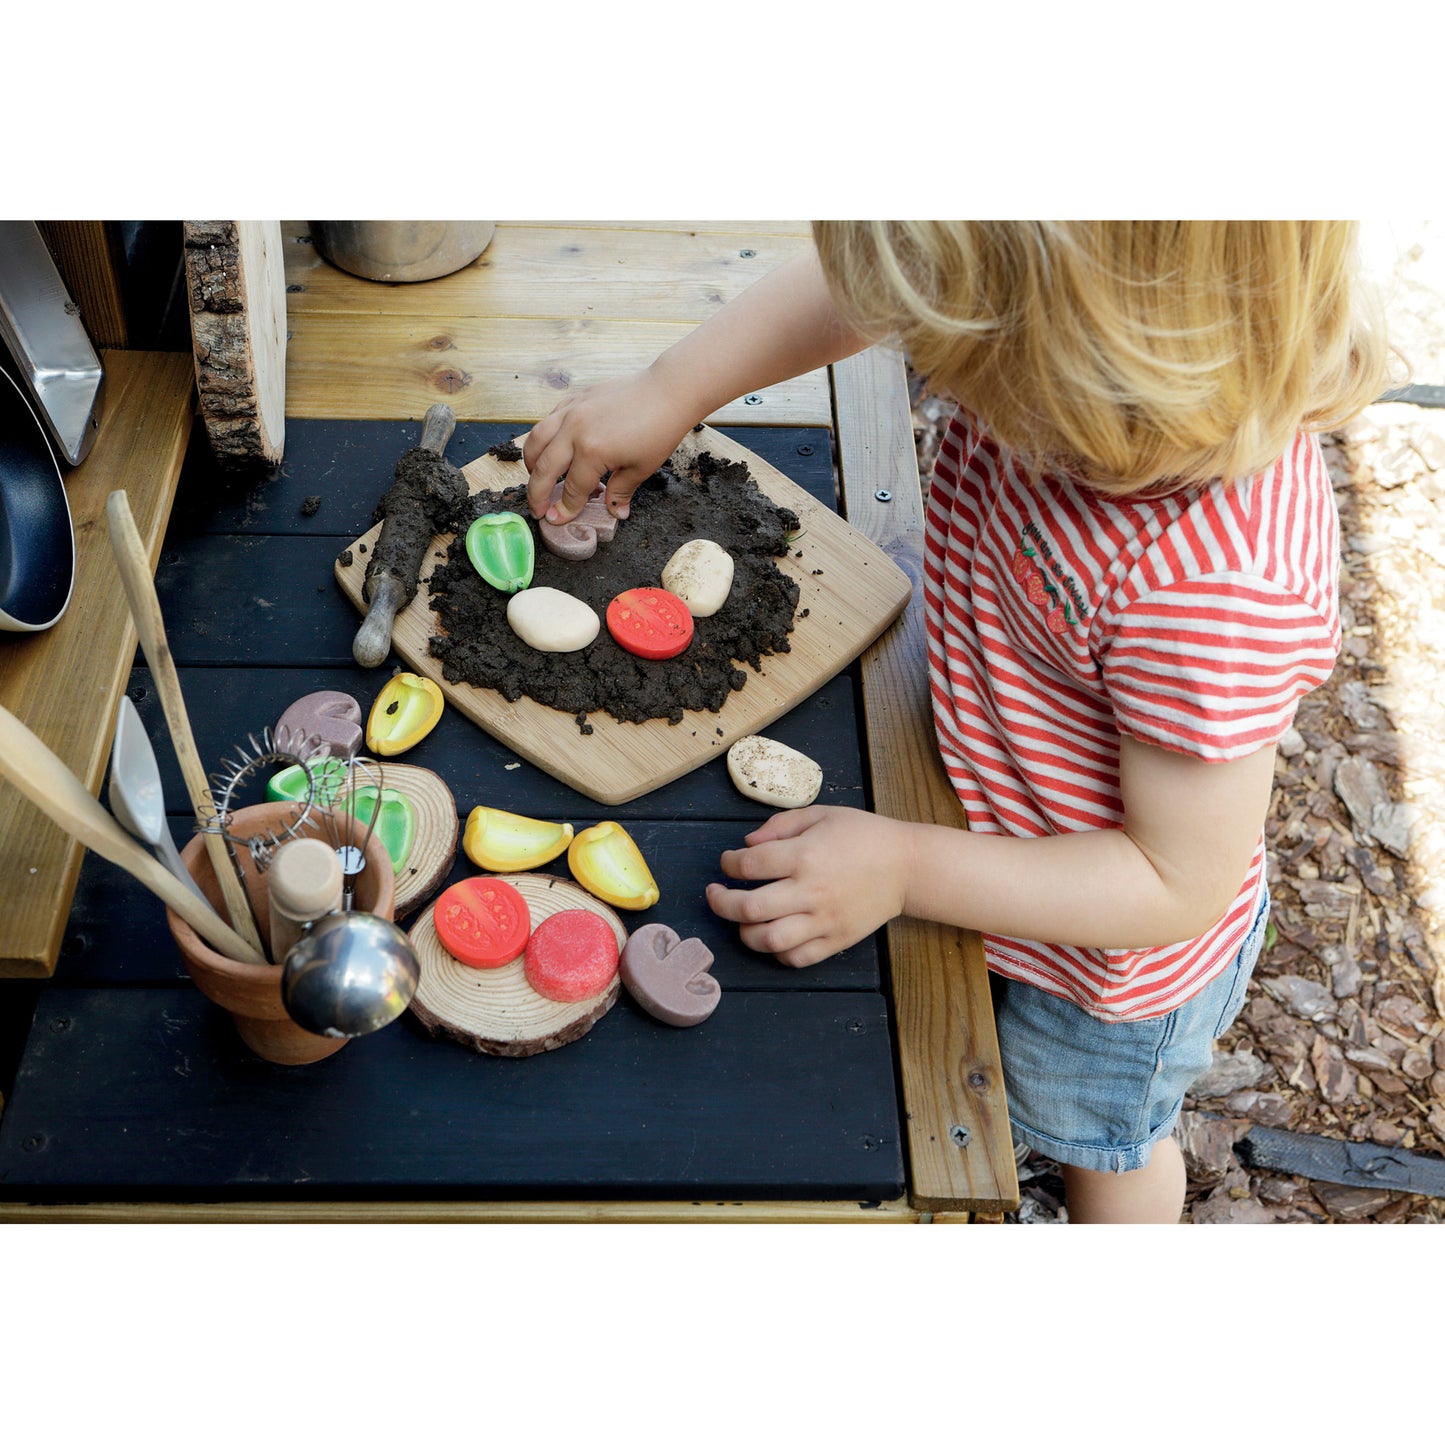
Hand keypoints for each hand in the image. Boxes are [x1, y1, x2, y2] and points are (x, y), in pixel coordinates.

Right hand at [521, 368, 695, 523]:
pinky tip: (550, 449)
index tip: (556, 520)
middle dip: (537, 493)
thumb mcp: (641, 468)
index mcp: (592, 452)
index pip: (573, 488)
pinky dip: (544, 437)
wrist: (667, 391)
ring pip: (537, 439)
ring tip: (536, 479)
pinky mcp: (575, 398)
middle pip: (544, 468)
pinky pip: (549, 420)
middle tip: (537, 509)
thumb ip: (620, 492)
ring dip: (531, 463)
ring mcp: (572, 411)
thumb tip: (614, 512)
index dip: (565, 508)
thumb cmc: (659, 429)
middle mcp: (575, 430)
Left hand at [706, 807, 912, 967]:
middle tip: (715, 895)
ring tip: (740, 921)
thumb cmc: (863, 835)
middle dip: (720, 903)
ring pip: (768, 940)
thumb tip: (747, 845)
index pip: (748, 865)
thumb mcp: (821, 814)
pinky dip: (777, 953)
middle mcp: (811, 891)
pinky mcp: (836, 940)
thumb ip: (780, 826)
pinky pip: (797, 958)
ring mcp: (824, 920)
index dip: (728, 863)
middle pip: (748, 908)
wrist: (907, 865)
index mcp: (805, 855)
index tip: (729, 862)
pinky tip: (771, 937)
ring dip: (744, 933)